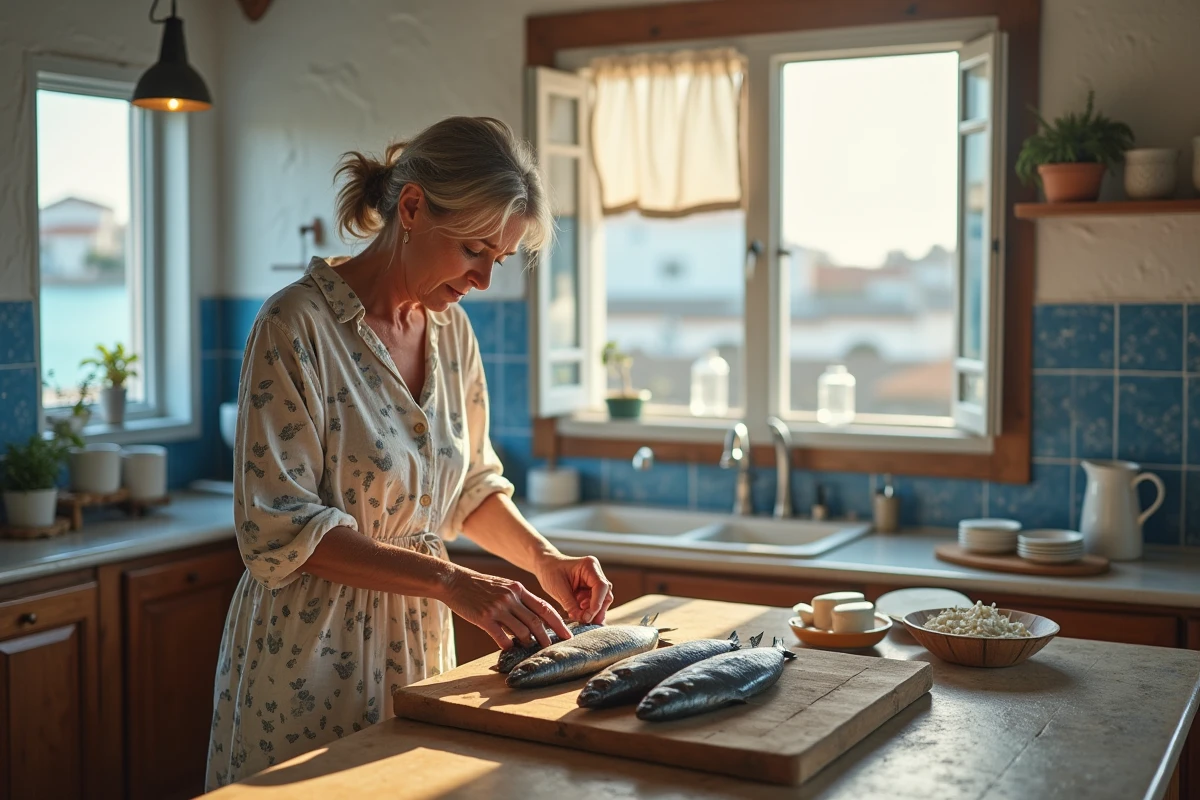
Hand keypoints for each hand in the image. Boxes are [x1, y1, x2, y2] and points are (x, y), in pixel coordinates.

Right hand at [441, 565, 570, 650]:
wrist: (455, 581)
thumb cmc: (480, 586)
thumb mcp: (504, 586)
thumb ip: (519, 599)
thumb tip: (533, 618)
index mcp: (518, 589)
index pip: (544, 607)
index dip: (558, 622)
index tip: (568, 634)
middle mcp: (511, 598)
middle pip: (536, 621)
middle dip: (547, 637)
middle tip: (553, 647)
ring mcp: (498, 608)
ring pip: (522, 630)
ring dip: (529, 642)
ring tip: (531, 648)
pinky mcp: (484, 618)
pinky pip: (501, 637)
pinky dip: (508, 645)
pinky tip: (509, 649)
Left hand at [533, 553, 613, 623]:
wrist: (545, 566)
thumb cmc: (549, 572)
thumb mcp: (557, 588)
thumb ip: (571, 604)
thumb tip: (581, 618)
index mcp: (589, 566)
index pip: (601, 586)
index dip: (597, 603)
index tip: (588, 616)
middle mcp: (595, 572)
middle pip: (605, 595)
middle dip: (596, 610)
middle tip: (584, 620)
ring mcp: (594, 581)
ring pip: (602, 601)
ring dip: (592, 611)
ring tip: (580, 617)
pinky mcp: (591, 589)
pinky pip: (595, 602)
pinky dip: (588, 610)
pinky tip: (579, 614)